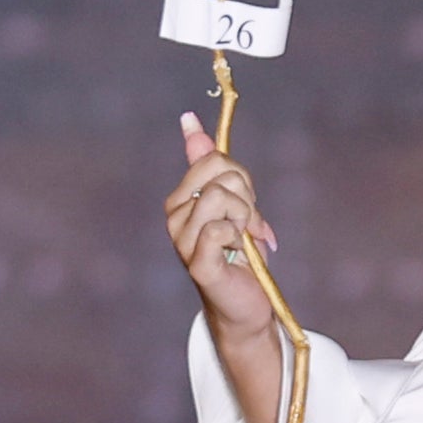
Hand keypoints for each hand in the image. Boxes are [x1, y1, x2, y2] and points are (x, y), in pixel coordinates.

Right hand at [165, 113, 282, 336]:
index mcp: (181, 198)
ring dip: (246, 219)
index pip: (213, 159)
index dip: (240, 177)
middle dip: (247, 197)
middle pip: (221, 175)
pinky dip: (239, 238)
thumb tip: (189, 120)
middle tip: (248, 224)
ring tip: (244, 240)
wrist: (248, 302)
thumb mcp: (235, 202)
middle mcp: (174, 216)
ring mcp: (182, 240)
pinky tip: (239, 253)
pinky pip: (220, 229)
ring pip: (221, 198)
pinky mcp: (197, 264)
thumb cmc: (241, 254)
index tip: (246, 199)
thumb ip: (212, 166)